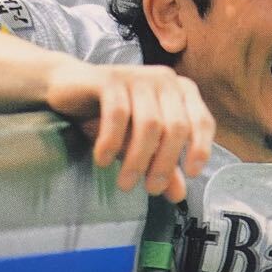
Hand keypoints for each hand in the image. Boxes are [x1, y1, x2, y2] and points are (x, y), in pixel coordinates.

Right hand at [44, 59, 214, 199]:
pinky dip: (112, 142)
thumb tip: (179, 195)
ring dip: (138, 160)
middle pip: (176, 127)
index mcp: (181, 91)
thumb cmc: (111, 117)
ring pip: (149, 125)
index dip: (200, 148)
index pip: (202, 121)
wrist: (68, 88)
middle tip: (151, 190)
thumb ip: (161, 165)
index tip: (189, 174)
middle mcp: (164, 80)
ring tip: (125, 184)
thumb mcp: (140, 144)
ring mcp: (138, 76)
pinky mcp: (110, 79)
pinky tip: (103, 160)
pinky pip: (118, 114)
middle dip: (165, 164)